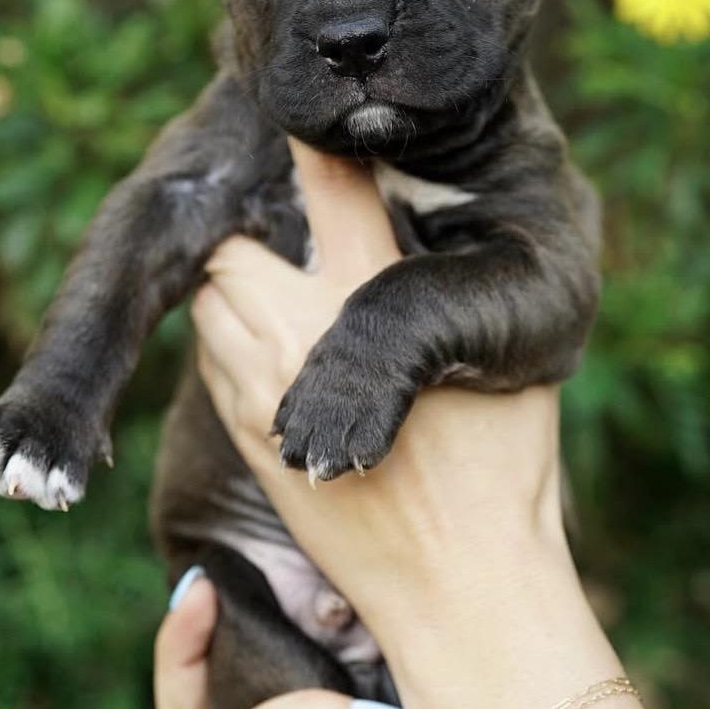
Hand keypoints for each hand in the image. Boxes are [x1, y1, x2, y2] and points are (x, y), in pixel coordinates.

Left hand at [193, 138, 566, 642]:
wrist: (457, 588)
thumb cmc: (502, 474)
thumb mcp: (496, 359)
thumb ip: (448, 288)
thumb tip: (426, 240)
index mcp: (374, 296)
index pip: (331, 183)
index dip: (313, 143)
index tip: (303, 120)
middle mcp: (301, 329)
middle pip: (233, 245)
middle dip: (257, 235)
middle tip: (292, 241)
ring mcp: (259, 388)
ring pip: (209, 301)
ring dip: (236, 288)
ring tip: (282, 296)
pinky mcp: (243, 436)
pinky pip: (208, 358)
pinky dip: (229, 340)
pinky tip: (275, 354)